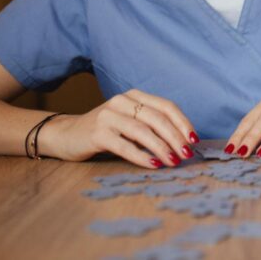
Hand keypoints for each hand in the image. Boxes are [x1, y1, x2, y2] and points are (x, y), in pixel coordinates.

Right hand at [39, 89, 198, 168]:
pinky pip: (125, 145)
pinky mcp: (97, 133)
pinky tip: (152, 165)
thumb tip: (182, 143)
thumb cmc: (105, 131)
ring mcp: (108, 116)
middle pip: (157, 118)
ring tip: (173, 161)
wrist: (66, 135)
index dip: (183, 123)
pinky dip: (141, 156)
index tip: (194, 140)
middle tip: (187, 154)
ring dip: (162, 148)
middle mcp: (122, 101)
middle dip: (176, 138)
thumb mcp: (130, 122)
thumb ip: (151, 126)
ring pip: (143, 131)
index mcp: (134, 96)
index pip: (166, 106)